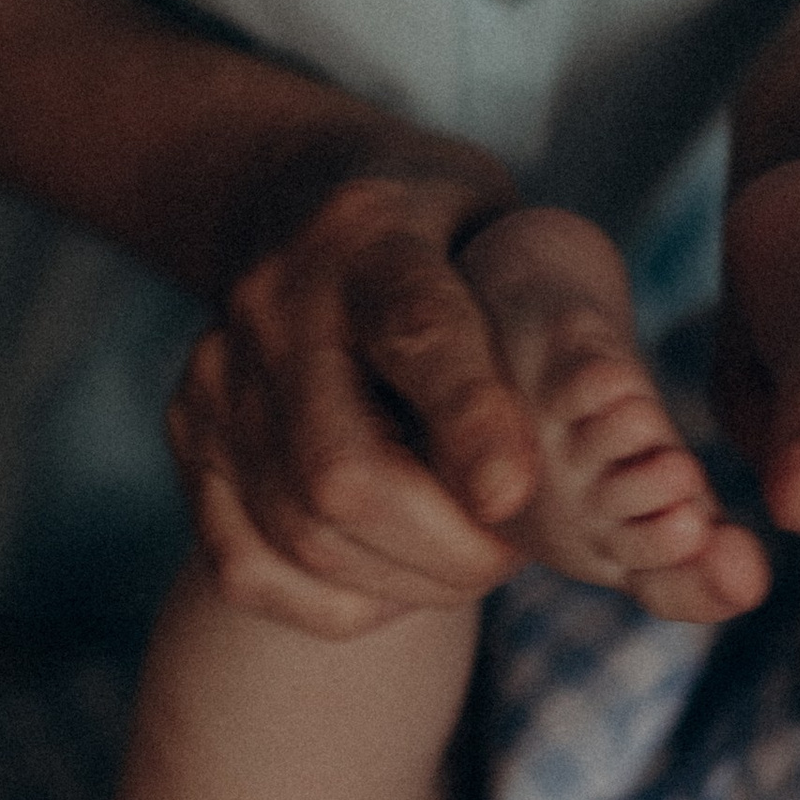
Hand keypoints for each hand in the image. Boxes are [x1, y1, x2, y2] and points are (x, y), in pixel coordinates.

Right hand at [169, 166, 543, 636]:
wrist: (297, 198)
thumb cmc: (451, 236)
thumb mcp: (514, 232)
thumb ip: (554, 327)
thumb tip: (612, 436)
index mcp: (372, 233)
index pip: (416, 331)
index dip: (467, 420)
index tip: (515, 494)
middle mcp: (276, 301)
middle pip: (342, 470)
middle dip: (447, 545)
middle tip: (510, 554)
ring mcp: (217, 372)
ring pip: (301, 532)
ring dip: (406, 581)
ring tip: (467, 564)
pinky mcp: (187, 435)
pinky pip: (246, 567)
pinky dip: (335, 601)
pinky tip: (391, 580)